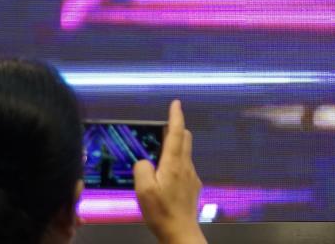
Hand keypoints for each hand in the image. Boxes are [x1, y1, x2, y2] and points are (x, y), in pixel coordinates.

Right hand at [134, 100, 205, 243]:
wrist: (180, 231)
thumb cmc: (161, 212)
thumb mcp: (143, 190)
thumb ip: (142, 169)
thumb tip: (144, 161)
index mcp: (174, 163)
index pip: (176, 132)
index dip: (176, 116)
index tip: (176, 103)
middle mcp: (186, 166)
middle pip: (185, 138)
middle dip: (176, 128)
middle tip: (164, 125)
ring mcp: (192, 176)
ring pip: (185, 152)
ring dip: (176, 145)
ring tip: (161, 148)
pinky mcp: (193, 186)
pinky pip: (185, 166)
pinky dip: (176, 161)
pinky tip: (166, 173)